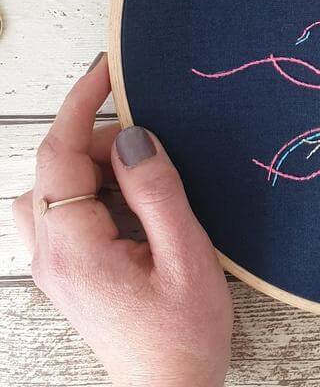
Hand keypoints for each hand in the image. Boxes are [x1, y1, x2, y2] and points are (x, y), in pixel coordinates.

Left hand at [12, 55, 232, 386]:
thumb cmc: (182, 333)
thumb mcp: (185, 255)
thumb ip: (156, 192)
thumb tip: (134, 139)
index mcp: (75, 250)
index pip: (61, 156)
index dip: (81, 104)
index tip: (105, 69)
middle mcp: (52, 255)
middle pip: (61, 167)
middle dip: (109, 148)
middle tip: (160, 161)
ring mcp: (56, 264)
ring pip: (61, 188)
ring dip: (103, 172)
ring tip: (150, 193)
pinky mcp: (69, 268)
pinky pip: (70, 210)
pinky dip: (102, 193)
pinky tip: (137, 213)